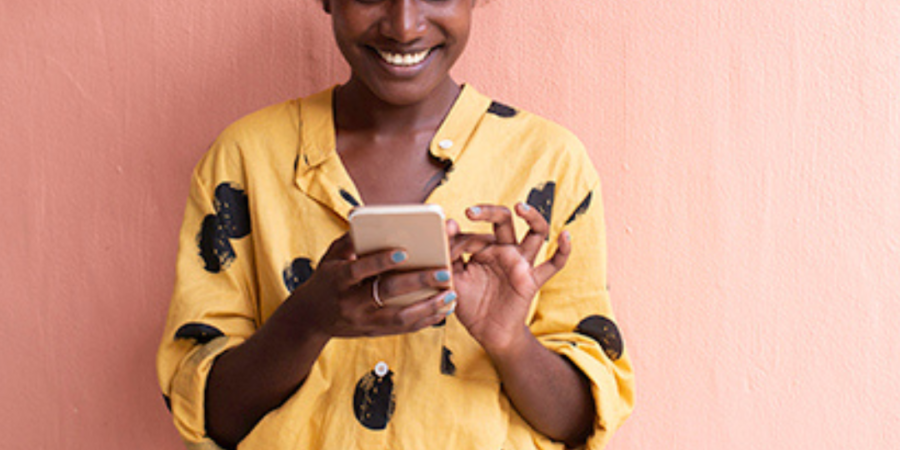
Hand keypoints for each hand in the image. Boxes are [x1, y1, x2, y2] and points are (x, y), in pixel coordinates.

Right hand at [289, 233, 455, 338]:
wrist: (311, 318)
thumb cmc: (327, 279)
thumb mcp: (331, 256)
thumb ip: (350, 239)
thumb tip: (369, 217)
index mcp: (338, 279)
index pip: (360, 269)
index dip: (381, 261)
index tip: (404, 252)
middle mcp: (350, 302)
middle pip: (387, 293)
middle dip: (418, 282)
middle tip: (444, 272)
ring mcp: (363, 320)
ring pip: (400, 318)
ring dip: (428, 307)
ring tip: (450, 295)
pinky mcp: (374, 332)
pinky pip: (403, 328)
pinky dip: (425, 320)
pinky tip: (443, 309)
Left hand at [447, 203, 570, 353]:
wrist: (488, 334)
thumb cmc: (471, 305)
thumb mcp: (454, 279)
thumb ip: (449, 255)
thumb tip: (448, 225)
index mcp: (484, 249)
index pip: (472, 235)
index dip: (456, 242)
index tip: (444, 254)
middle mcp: (505, 251)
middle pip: (503, 221)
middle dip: (489, 212)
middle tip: (470, 212)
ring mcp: (521, 264)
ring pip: (535, 233)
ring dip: (532, 217)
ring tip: (520, 207)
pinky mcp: (532, 280)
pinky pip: (553, 265)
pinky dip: (563, 251)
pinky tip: (565, 236)